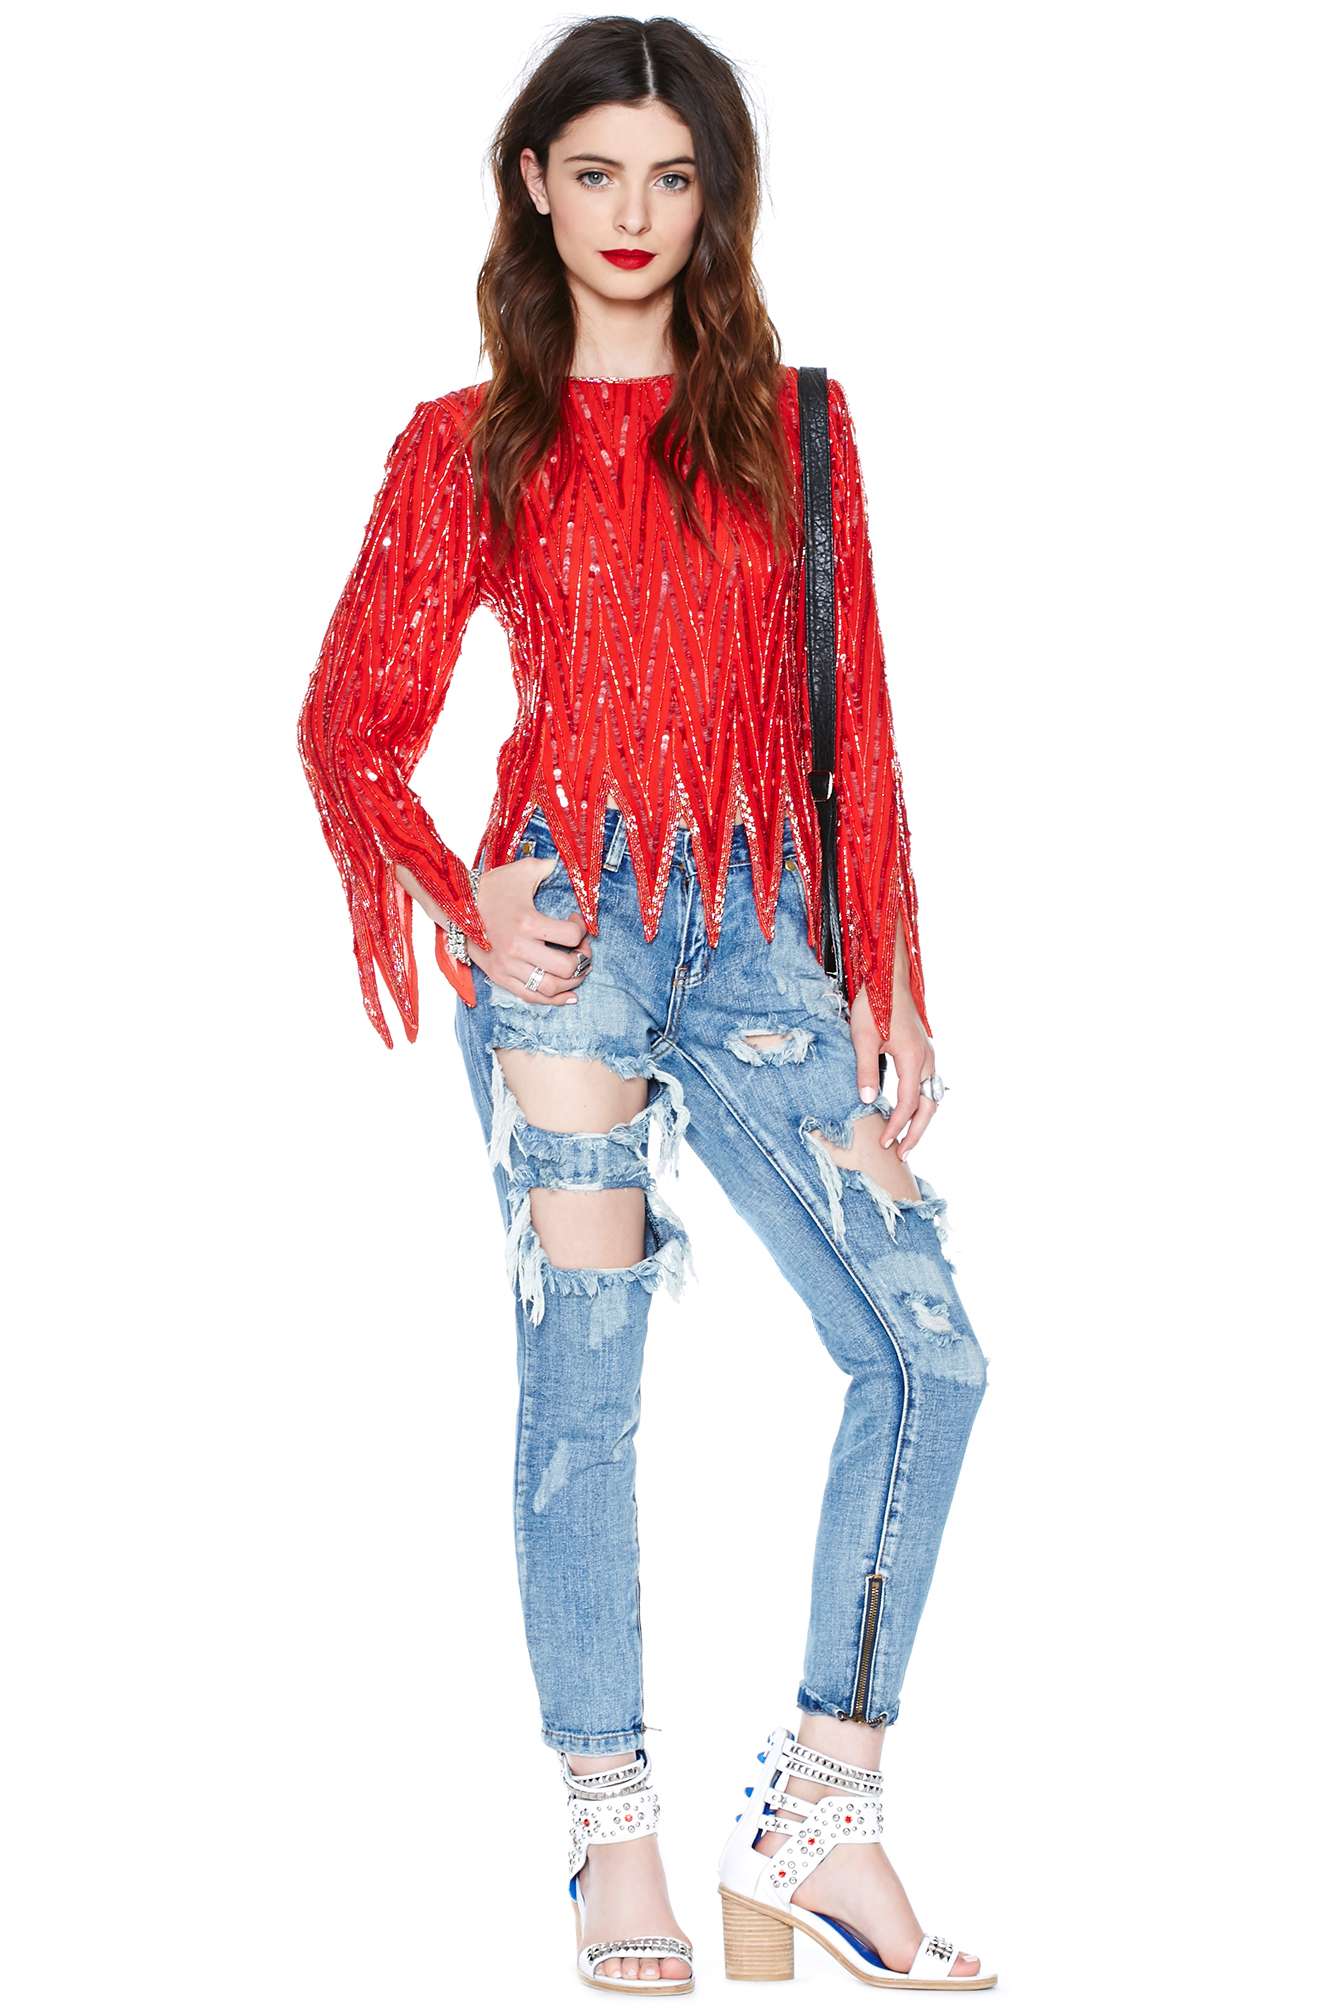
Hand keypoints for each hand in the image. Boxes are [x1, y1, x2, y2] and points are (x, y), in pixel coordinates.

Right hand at [467, 856, 594, 1006]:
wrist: (454, 907)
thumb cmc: (490, 888)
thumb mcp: (520, 871)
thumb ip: (545, 866)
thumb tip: (562, 863)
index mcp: (527, 922)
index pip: (571, 935)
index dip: (582, 929)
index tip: (576, 921)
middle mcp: (518, 948)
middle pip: (565, 968)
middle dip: (583, 960)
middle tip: (583, 950)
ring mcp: (508, 966)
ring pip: (550, 988)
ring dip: (572, 983)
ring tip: (577, 971)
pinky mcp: (500, 977)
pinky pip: (531, 997)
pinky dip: (553, 1000)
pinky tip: (568, 996)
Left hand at [849, 984, 937, 1159]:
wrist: (888, 977)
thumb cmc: (873, 1004)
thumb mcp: (862, 1038)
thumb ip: (866, 1071)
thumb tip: (866, 1101)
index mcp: (912, 1058)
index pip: (908, 1104)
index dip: (896, 1126)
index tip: (884, 1143)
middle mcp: (926, 1059)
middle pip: (928, 1107)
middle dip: (916, 1133)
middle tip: (902, 1154)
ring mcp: (927, 1055)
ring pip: (932, 1097)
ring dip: (921, 1120)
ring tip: (906, 1139)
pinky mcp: (923, 1051)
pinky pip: (928, 1085)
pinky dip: (921, 1104)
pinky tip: (908, 1111)